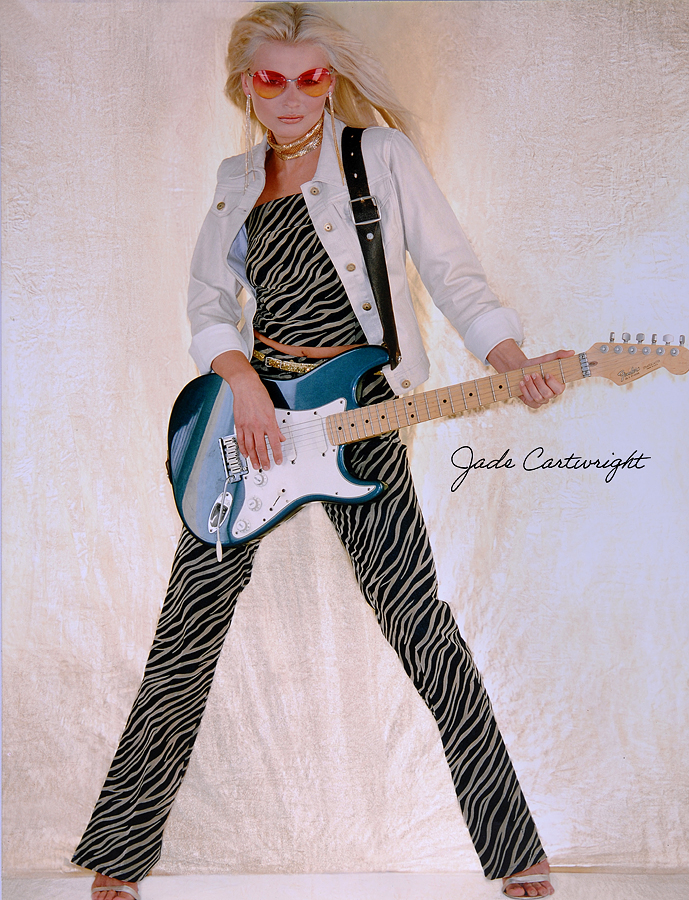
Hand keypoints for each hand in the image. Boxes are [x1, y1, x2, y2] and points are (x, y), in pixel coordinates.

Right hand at [211, 350, 284, 469]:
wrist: (245, 387)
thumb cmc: (259, 395)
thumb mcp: (272, 410)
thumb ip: (276, 426)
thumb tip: (280, 437)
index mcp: (268, 422)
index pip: (274, 443)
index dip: (277, 454)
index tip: (278, 461)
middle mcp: (257, 426)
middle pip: (261, 448)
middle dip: (264, 459)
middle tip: (266, 467)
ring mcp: (247, 426)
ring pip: (250, 446)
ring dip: (253, 458)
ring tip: (256, 465)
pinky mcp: (239, 424)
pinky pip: (240, 440)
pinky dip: (243, 449)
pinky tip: (246, 454)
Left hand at [486, 340, 574, 409]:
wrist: (521, 369)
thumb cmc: (536, 365)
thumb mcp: (546, 358)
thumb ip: (559, 355)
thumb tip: (572, 352)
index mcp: (558, 385)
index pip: (559, 389)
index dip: (553, 383)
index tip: (546, 374)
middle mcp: (551, 394)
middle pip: (547, 394)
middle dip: (539, 383)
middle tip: (533, 374)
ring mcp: (541, 400)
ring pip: (537, 398)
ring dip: (530, 386)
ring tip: (525, 377)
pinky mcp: (532, 402)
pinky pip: (530, 401)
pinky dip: (524, 391)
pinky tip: (521, 383)